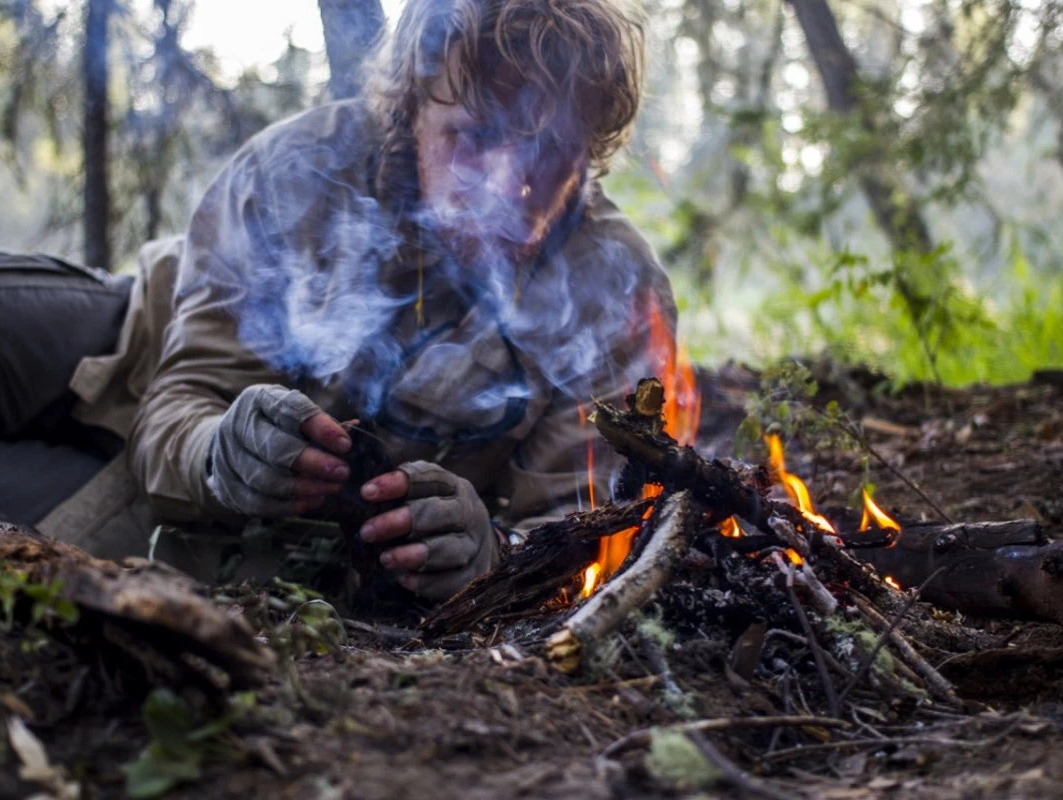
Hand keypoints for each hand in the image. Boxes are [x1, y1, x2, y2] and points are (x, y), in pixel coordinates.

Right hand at [206, 384, 351, 516]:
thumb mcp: (292, 412)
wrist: (227, 443)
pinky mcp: (227, 487)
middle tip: (342, 472)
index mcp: (258, 400)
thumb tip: (355, 430)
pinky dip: (289, 505)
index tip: (345, 444)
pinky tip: (313, 501)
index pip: (289, 410)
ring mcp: (229, 458)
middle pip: (276, 449)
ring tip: (333, 488)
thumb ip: (320, 422)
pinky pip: (259, 502)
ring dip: (306, 487)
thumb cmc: (273, 425)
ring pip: (268, 480)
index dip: (320, 428)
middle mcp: (238, 426)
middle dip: (314, 463)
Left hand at [359, 461, 500, 600]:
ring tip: (385, 559)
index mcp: (454, 488)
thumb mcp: (429, 496)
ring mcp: (473, 545)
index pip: (428, 479)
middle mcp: (469, 513)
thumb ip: (403, 492)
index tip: (366, 492)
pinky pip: (451, 580)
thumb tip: (365, 492)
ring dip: (412, 554)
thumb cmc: (439, 516)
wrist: (477, 546)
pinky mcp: (472, 574)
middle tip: (367, 532)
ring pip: (447, 548)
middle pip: (437, 513)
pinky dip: (426, 581)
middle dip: (400, 521)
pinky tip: (404, 580)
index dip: (397, 484)